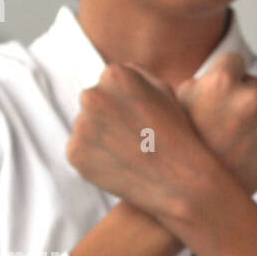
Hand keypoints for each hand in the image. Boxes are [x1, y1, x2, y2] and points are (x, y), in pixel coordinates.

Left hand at [67, 63, 215, 219]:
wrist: (182, 181)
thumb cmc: (178, 135)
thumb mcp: (165, 91)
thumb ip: (136, 75)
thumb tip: (110, 74)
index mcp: (114, 74)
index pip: (108, 84)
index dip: (125, 105)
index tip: (141, 122)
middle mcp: (92, 95)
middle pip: (93, 103)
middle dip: (108, 119)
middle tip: (134, 141)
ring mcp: (81, 125)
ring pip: (85, 128)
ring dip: (101, 140)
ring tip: (130, 156)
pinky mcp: (74, 152)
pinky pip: (80, 152)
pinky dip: (95, 160)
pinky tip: (120, 167)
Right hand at [175, 53, 256, 194]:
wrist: (196, 197)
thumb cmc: (183, 147)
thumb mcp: (181, 104)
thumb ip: (211, 80)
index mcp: (222, 82)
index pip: (235, 62)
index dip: (225, 80)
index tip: (217, 101)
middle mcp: (250, 99)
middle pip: (253, 89)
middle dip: (242, 105)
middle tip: (223, 132)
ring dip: (256, 126)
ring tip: (233, 148)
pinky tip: (248, 157)